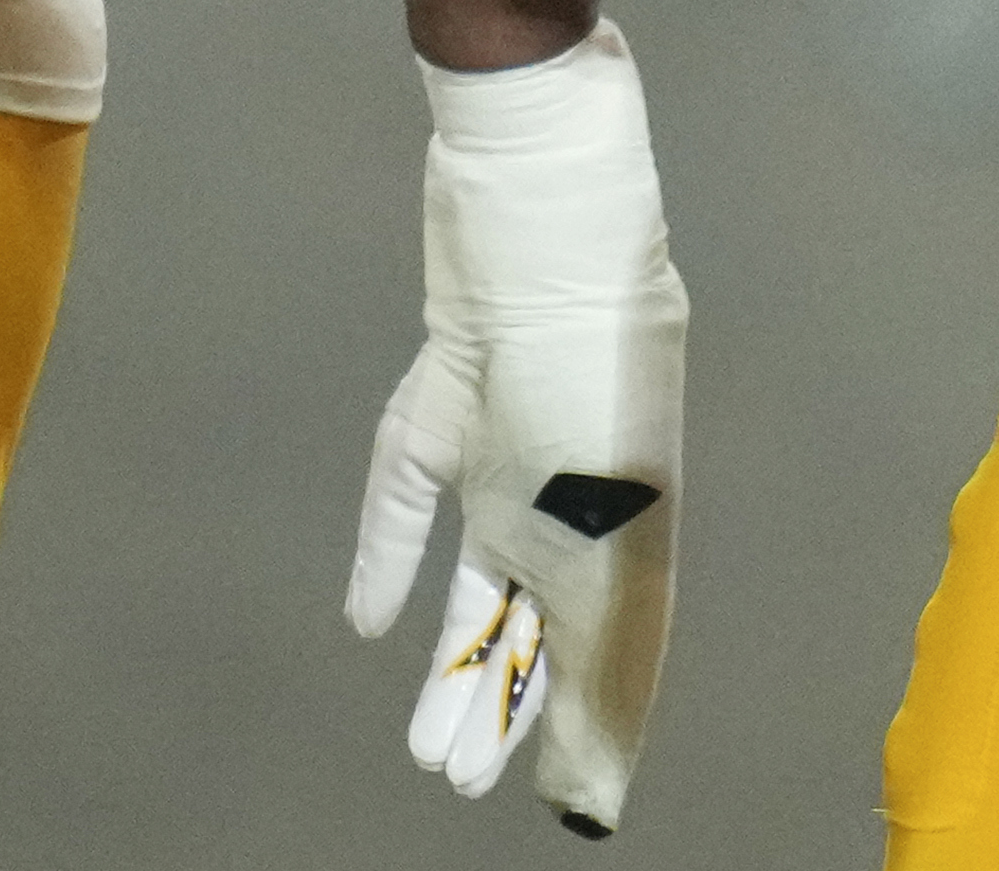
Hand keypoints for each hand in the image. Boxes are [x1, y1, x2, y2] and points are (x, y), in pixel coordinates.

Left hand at [349, 23, 685, 835]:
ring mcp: (509, 442)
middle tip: (461, 775)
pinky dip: (389, 555)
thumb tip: (591, 791)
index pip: (621, 654)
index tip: (569, 808)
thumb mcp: (612, 521)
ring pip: (477, 577)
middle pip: (543, 621)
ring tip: (425, 740)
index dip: (599, 730)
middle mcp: (576, 490)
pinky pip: (410, 496)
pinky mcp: (443, 395)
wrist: (544, 191)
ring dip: (451, 656)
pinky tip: (364, 617)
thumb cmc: (589, 346)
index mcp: (634, 522)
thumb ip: (607, 653)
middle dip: (511, 704)